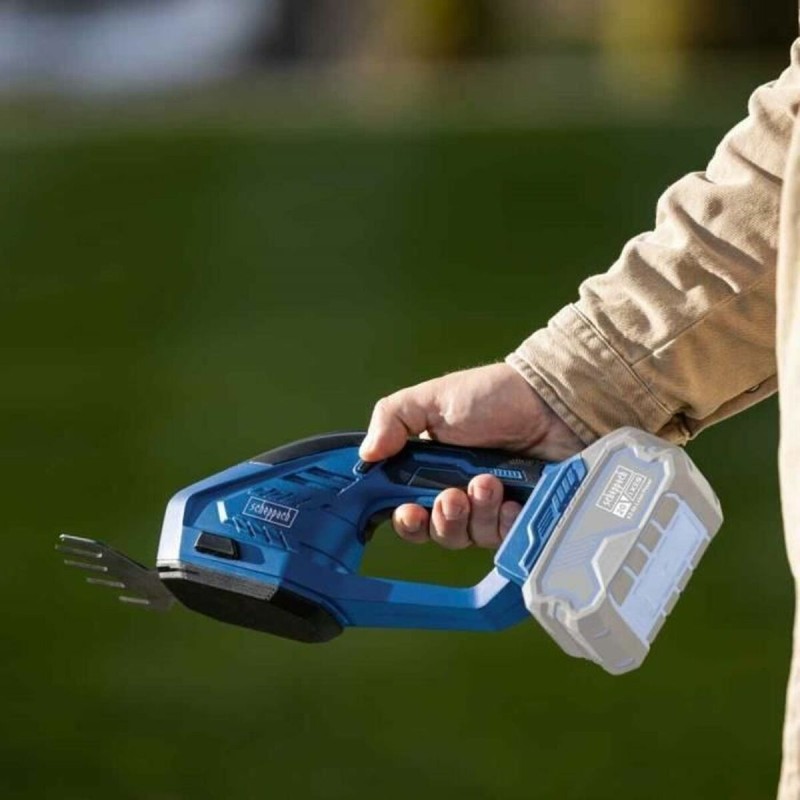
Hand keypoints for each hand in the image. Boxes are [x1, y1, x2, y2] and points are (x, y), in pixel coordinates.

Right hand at [359, 363, 583, 549]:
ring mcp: (495, 506)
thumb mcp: (434, 399)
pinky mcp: (526, 513)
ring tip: (489, 483)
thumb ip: (393, 418)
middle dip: (443, 519)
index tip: (409, 512)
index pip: (410, 511)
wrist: (551, 400)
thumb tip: (366, 455)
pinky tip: (513, 502)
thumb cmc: (493, 396)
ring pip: (473, 536)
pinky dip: (507, 524)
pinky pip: (508, 538)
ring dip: (477, 513)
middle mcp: (462, 493)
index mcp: (433, 470)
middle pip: (440, 532)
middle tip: (454, 495)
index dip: (407, 521)